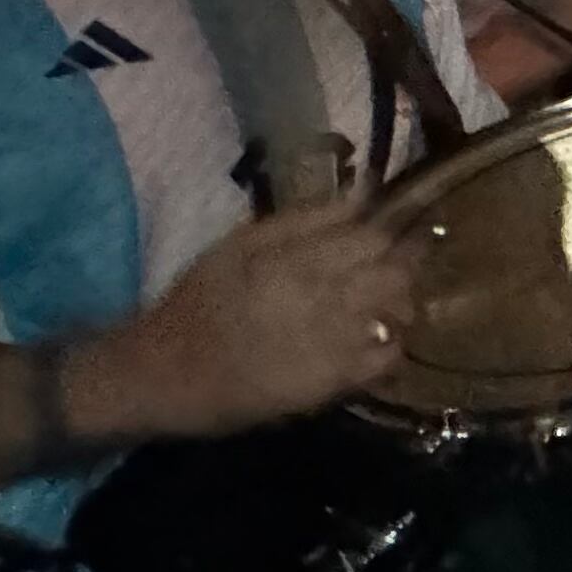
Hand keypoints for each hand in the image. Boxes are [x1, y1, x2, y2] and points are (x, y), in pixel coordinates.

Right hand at [73, 197, 422, 438]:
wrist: (164, 374)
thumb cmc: (199, 303)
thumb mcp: (239, 245)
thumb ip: (305, 219)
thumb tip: (363, 191)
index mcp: (297, 256)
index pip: (372, 234)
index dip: (393, 232)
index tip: (400, 232)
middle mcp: (321, 295)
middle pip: (394, 270)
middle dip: (407, 266)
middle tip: (401, 269)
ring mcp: (331, 339)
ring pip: (398, 310)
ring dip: (402, 304)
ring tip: (388, 305)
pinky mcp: (331, 380)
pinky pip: (386, 357)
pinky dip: (391, 346)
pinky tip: (374, 342)